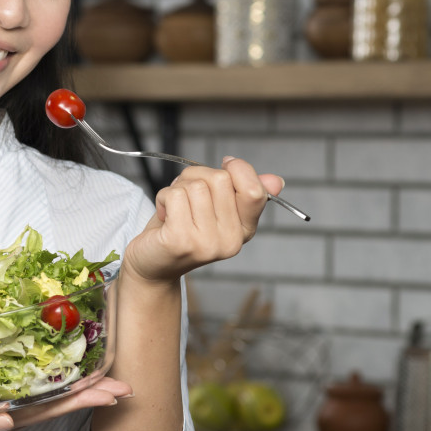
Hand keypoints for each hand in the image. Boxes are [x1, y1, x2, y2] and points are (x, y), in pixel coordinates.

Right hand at [0, 376, 131, 430]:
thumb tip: (9, 420)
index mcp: (5, 421)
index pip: (53, 410)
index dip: (83, 400)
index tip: (112, 393)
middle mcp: (12, 414)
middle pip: (60, 402)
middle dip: (93, 392)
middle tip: (126, 383)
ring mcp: (4, 407)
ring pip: (49, 394)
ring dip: (79, 385)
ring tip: (107, 374)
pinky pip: (28, 386)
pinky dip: (50, 376)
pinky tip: (60, 366)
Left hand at [122, 156, 283, 284]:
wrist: (154, 265)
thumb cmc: (183, 229)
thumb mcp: (217, 209)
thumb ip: (243, 192)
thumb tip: (276, 181)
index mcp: (245, 230)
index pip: (255, 191)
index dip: (238, 169)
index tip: (225, 165)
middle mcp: (230, 241)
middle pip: (220, 179)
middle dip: (197, 176)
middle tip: (186, 194)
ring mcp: (206, 244)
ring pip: (195, 185)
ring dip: (178, 187)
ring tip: (174, 207)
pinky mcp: (180, 241)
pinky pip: (174, 195)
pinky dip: (163, 197)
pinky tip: (165, 214)